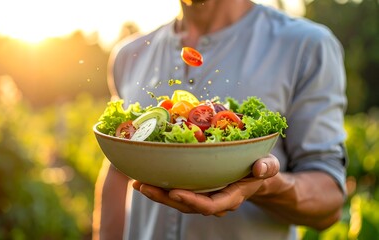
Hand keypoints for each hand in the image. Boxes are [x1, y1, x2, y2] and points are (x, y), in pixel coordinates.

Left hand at [132, 154, 279, 216]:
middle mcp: (214, 200)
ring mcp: (203, 196)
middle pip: (187, 206)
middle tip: (144, 186)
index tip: (175, 192)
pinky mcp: (196, 189)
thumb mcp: (269, 165)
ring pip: (178, 201)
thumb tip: (260, 168)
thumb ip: (267, 167)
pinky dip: (160, 186)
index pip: (210, 205)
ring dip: (157, 193)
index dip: (192, 201)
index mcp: (231, 197)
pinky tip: (144, 178)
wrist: (254, 175)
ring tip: (137, 183)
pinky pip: (176, 191)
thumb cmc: (261, 168)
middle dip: (164, 198)